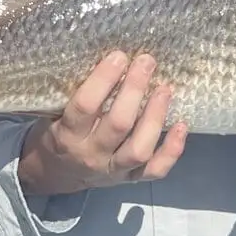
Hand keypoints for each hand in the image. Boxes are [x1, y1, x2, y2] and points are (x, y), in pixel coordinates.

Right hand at [17, 51, 186, 196]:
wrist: (55, 174)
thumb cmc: (57, 132)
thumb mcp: (54, 113)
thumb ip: (75, 93)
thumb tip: (108, 58)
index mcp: (67, 135)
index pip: (85, 106)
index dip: (103, 79)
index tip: (118, 56)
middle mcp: (91, 154)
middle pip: (118, 124)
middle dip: (134, 90)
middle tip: (146, 62)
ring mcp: (113, 170)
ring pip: (139, 149)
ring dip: (155, 117)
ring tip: (164, 89)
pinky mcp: (130, 179)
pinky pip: (155, 169)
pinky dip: (172, 150)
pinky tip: (181, 125)